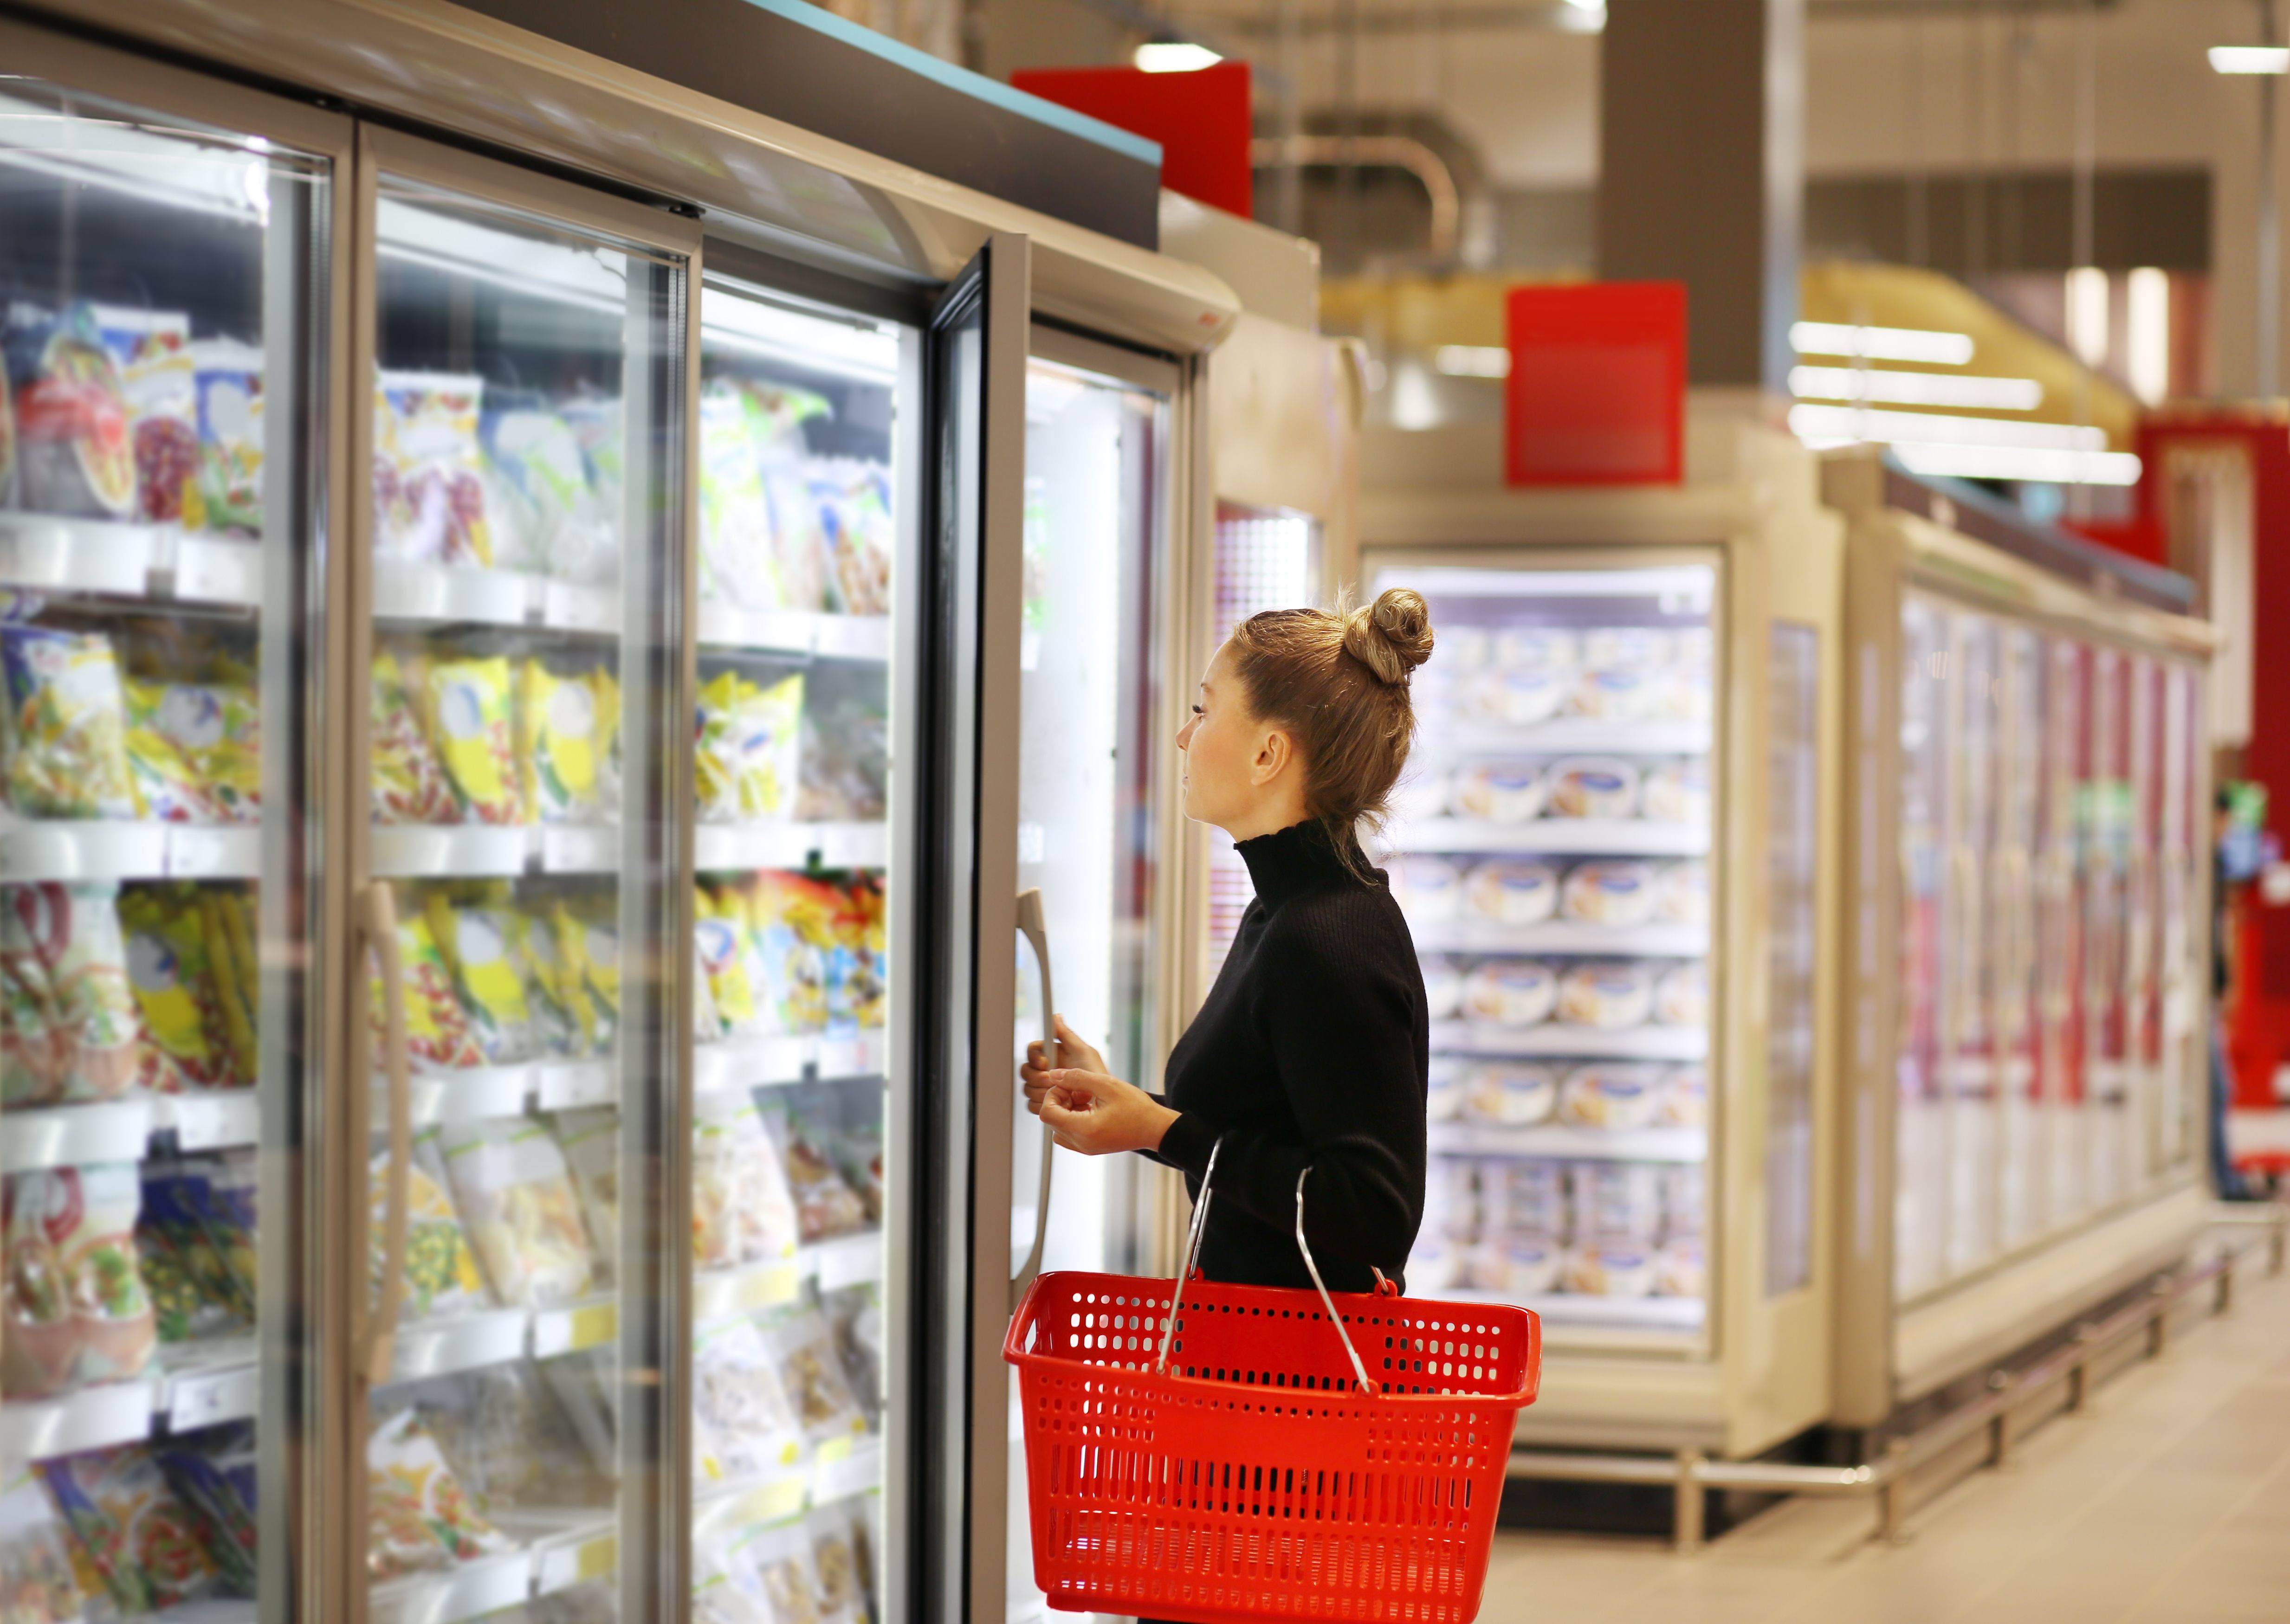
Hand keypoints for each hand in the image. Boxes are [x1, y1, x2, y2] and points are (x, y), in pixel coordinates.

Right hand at [1021, 1015, 1106, 1118]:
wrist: (1101, 1101)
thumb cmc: (1097, 1076)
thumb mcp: (1084, 1052)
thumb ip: (1067, 1035)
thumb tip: (1055, 1016)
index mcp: (1053, 1055)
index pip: (1032, 1051)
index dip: (1035, 1057)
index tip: (1044, 1062)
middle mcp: (1047, 1071)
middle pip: (1026, 1071)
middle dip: (1037, 1077)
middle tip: (1051, 1081)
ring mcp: (1044, 1088)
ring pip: (1027, 1088)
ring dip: (1040, 1092)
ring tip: (1059, 1093)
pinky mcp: (1045, 1104)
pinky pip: (1031, 1105)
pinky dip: (1041, 1105)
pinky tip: (1056, 1104)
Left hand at [1036, 1067, 1178, 1155]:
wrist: (1155, 1128)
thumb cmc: (1136, 1108)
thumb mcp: (1106, 1084)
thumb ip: (1076, 1078)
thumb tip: (1053, 1075)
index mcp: (1084, 1129)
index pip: (1047, 1113)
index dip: (1052, 1095)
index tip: (1068, 1086)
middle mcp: (1081, 1143)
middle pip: (1051, 1120)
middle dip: (1061, 1101)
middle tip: (1080, 1090)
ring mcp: (1085, 1148)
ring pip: (1058, 1128)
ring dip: (1066, 1110)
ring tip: (1087, 1098)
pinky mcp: (1090, 1148)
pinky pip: (1070, 1134)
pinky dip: (1074, 1119)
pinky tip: (1091, 1107)